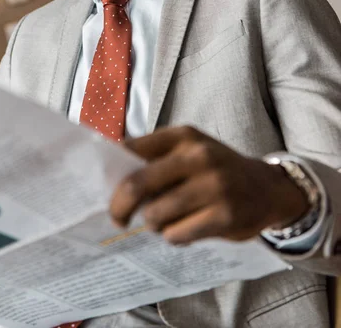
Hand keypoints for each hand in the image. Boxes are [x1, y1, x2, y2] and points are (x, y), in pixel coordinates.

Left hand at [110, 126, 308, 244]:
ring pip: (155, 215)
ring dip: (153, 224)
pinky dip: (174, 236)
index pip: (131, 149)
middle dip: (119, 207)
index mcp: (183, 136)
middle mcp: (198, 155)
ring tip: (164, 220)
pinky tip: (186, 229)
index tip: (103, 188)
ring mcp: (213, 185)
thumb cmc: (217, 169)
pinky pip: (177, 234)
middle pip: (136, 184)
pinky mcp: (224, 215)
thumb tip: (110, 177)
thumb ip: (156, 158)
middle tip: (118, 219)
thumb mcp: (190, 150)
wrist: (268, 188)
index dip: (110, 171)